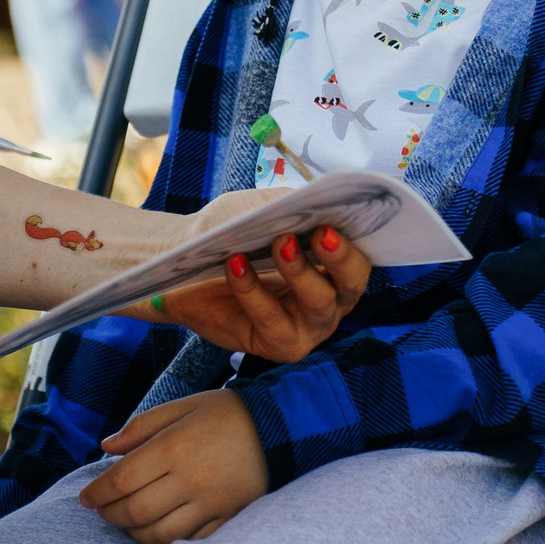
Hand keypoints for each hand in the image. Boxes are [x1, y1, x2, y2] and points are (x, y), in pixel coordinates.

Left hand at [82, 390, 266, 543]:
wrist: (282, 429)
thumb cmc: (227, 413)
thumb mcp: (183, 405)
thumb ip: (142, 426)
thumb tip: (107, 448)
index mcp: (174, 447)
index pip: (121, 480)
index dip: (97, 493)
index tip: (85, 498)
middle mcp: (190, 479)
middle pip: (135, 511)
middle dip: (110, 514)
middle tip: (102, 510)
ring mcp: (209, 504)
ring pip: (158, 533)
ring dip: (133, 532)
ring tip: (125, 522)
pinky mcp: (226, 519)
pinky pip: (188, 542)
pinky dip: (164, 541)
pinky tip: (155, 530)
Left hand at [148, 219, 368, 362]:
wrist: (185, 259)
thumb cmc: (233, 232)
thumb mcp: (263, 209)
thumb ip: (291, 205)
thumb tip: (316, 199)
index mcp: (334, 267)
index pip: (360, 255)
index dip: (353, 240)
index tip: (333, 220)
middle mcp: (331, 299)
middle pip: (351, 284)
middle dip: (340, 258)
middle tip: (321, 233)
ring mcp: (308, 326)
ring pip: (318, 303)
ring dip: (300, 271)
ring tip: (280, 243)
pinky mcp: (279, 344)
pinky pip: (272, 319)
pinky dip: (253, 289)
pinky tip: (235, 263)